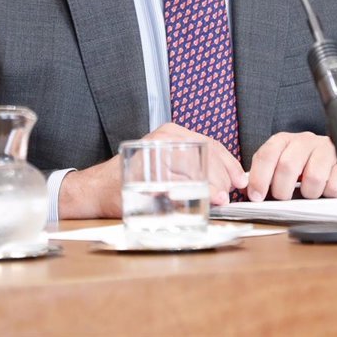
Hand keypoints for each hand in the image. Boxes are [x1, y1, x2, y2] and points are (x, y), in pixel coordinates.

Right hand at [58, 123, 246, 218]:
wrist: (97, 191)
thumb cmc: (135, 182)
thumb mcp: (168, 170)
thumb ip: (194, 171)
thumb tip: (228, 186)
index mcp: (173, 134)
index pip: (212, 144)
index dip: (229, 165)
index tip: (240, 182)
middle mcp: (164, 137)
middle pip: (206, 155)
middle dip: (221, 179)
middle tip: (226, 197)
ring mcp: (152, 151)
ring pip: (192, 168)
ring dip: (208, 187)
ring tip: (216, 200)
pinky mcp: (142, 170)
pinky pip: (171, 182)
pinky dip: (185, 194)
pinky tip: (192, 202)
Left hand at [245, 132, 336, 201]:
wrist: (329, 154)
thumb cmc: (299, 163)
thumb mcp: (277, 163)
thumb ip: (262, 174)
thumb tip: (248, 192)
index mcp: (284, 140)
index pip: (267, 155)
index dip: (259, 178)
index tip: (256, 196)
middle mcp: (304, 140)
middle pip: (288, 166)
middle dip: (282, 190)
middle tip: (283, 198)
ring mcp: (325, 149)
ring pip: (313, 178)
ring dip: (307, 193)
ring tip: (307, 192)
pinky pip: (333, 186)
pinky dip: (326, 194)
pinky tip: (323, 189)